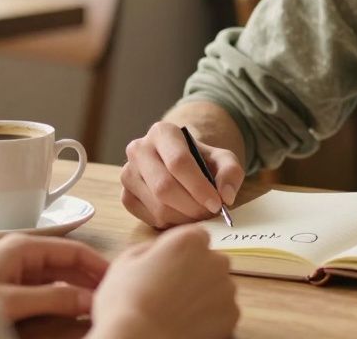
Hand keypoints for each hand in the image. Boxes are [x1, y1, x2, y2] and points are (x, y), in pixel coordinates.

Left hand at [0, 233, 108, 321]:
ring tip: (96, 303)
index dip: (98, 263)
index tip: (119, 279)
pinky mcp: (7, 286)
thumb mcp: (12, 301)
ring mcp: (13, 270)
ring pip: (56, 277)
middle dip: (89, 277)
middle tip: (112, 294)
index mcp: (22, 246)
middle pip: (66, 262)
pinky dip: (60, 297)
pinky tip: (70, 308)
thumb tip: (89, 300)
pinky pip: (43, 288)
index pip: (73, 249)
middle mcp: (20, 254)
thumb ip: (53, 299)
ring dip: (76, 289)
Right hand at [92, 227, 238, 338]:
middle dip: (196, 270)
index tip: (168, 264)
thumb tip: (160, 250)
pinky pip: (222, 309)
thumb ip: (151, 247)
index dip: (181, 250)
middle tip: (171, 288)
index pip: (196, 236)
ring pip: (217, 285)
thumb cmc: (127, 303)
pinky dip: (210, 315)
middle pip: (210, 260)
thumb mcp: (126, 261)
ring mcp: (226, 288)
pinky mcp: (231, 315)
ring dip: (203, 293)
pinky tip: (187, 321)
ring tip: (177, 308)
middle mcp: (215, 260)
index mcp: (190, 240)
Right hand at [121, 121, 243, 228]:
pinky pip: (148, 218)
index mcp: (162, 132)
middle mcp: (139, 149)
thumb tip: (226, 196)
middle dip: (191, 207)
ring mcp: (128, 173)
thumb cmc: (201, 160)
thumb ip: (231, 172)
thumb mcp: (223, 158)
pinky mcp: (126, 195)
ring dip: (183, 218)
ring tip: (199, 216)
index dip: (199, 187)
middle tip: (209, 214)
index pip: (178, 162)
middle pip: (164, 187)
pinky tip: (183, 217)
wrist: (180, 164)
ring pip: (157, 206)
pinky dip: (170, 223)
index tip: (217, 204)